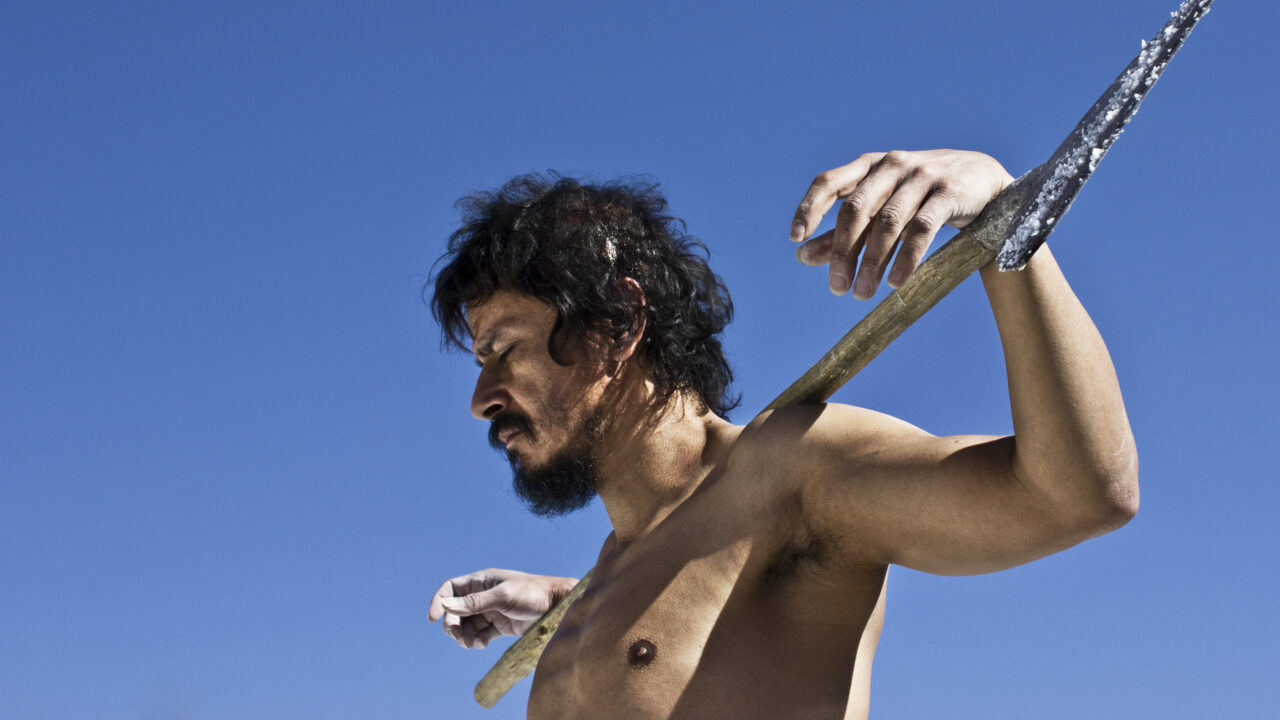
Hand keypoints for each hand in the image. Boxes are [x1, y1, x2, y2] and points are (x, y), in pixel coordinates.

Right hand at [428, 568, 577, 648]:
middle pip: (455, 611)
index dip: (438, 601)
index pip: (451, 589)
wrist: (558, 606)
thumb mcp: (502, 597)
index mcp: (481, 581)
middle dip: (452, 625)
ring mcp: (490, 611)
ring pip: (466, 625)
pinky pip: (479, 635)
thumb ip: (474, 603)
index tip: (432, 619)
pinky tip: (482, 645)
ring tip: (471, 644)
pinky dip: (476, 642)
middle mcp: (483, 595)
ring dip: (463, 636)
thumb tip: (446, 605)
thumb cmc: (533, 594)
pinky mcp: (499, 626)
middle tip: (460, 637)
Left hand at [790, 149, 1013, 299]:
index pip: (829, 182)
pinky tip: (895, 283)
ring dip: (872, 262)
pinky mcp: (948, 192)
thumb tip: (803, 256)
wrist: (983, 181)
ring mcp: (921, 176)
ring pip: (888, 222)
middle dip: (843, 251)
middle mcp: (891, 166)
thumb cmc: (922, 197)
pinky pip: (922, 228)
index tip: (796, 238)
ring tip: (862, 294)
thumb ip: (846, 232)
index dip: (809, 208)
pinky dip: (907, 258)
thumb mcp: (883, 209)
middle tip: (836, 288)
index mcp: (869, 166)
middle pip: (856, 208)